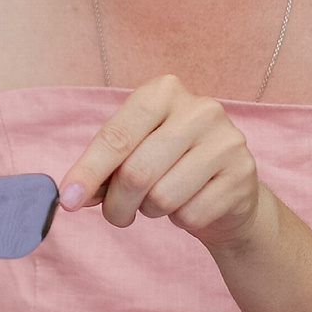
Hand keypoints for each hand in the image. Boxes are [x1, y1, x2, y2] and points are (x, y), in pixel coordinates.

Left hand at [61, 75, 267, 248]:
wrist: (230, 187)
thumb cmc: (170, 165)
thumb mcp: (135, 152)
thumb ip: (104, 168)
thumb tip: (72, 195)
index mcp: (164, 91)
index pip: (116, 137)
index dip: (88, 172)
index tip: (67, 201)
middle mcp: (200, 109)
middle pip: (136, 172)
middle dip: (117, 204)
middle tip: (117, 215)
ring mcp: (227, 141)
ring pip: (162, 198)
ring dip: (151, 211)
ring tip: (161, 201)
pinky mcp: (243, 176)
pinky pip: (191, 215)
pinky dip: (182, 220)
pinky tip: (192, 204)